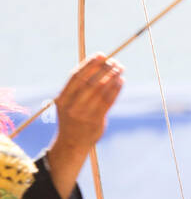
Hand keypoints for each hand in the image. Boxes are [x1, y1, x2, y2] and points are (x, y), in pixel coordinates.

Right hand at [46, 54, 123, 198]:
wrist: (71, 144)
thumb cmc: (72, 120)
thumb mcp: (67, 104)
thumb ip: (76, 90)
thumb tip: (95, 68)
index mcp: (62, 98)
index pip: (76, 76)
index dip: (88, 64)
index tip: (99, 55)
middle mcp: (71, 105)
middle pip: (89, 82)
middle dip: (103, 69)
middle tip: (114, 60)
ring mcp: (84, 114)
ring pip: (100, 91)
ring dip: (112, 77)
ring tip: (120, 68)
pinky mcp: (96, 121)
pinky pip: (108, 102)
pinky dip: (116, 90)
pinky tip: (121, 81)